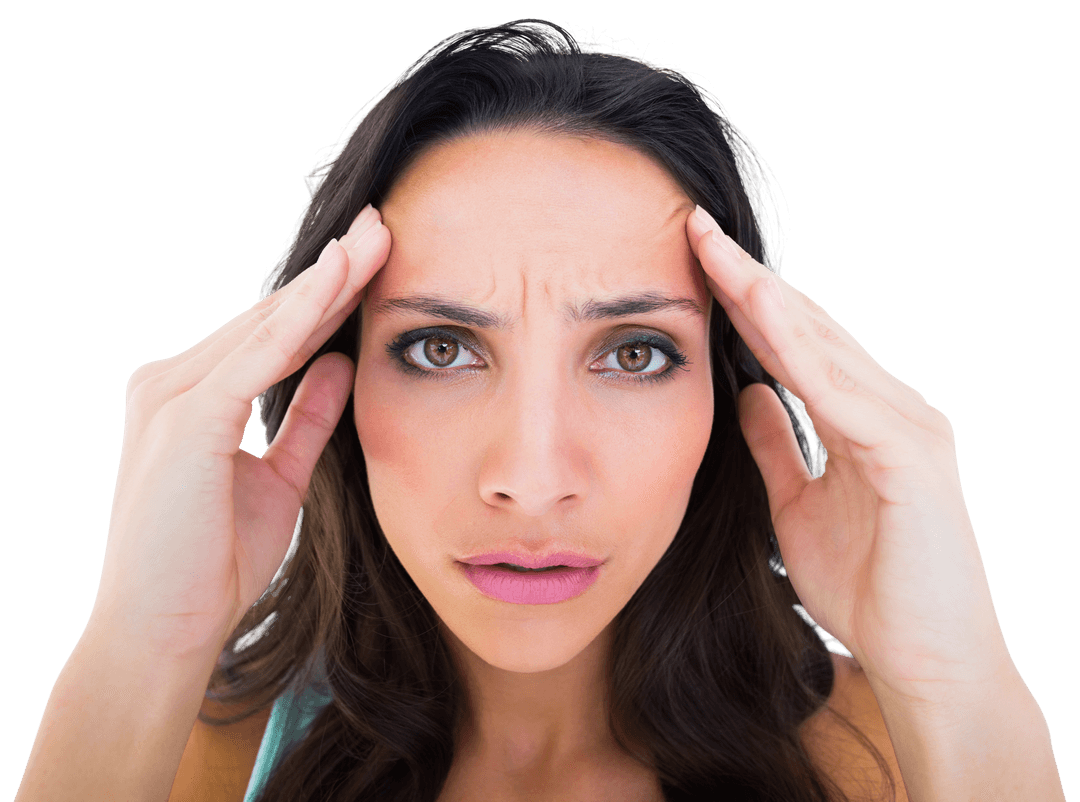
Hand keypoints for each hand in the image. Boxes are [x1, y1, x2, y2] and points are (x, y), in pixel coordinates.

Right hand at [92, 204, 390, 659]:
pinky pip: (256, 359)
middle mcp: (173, 384)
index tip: (375, 260)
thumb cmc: (215, 563)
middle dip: (331, 272)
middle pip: (269, 317)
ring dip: (323, 279)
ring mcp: (171, 397)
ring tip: (373, 236)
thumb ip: (306, 418)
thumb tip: (338, 363)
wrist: (167, 632)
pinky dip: (300, 319)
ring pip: (264, 326)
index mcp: (194, 398)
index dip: (326, 297)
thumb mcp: (280, 478)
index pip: (272, 335)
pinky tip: (338, 282)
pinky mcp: (185, 420)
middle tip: (381, 224)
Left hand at [686, 206, 1012, 698]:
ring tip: (716, 253)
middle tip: (696, 227)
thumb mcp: (798, 503)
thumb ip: (777, 445)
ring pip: (825, 348)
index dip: (744, 300)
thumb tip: (747, 393)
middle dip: (748, 278)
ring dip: (768, 299)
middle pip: (808, 328)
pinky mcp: (911, 460)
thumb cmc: (869, 585)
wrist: (926, 660)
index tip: (694, 261)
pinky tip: (763, 323)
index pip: (795, 343)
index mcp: (864, 417)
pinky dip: (802, 359)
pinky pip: (844, 400)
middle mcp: (891, 408)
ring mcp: (906, 428)